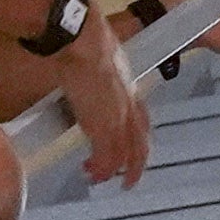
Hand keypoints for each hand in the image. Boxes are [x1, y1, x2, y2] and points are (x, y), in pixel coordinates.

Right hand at [56, 19, 153, 187]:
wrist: (81, 39)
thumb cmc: (85, 38)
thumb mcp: (98, 55)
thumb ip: (95, 67)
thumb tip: (78, 61)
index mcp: (127, 87)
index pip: (141, 119)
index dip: (138, 137)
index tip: (134, 149)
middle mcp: (128, 105)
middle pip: (140, 143)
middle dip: (136, 165)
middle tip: (128, 181)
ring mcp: (118, 117)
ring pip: (124, 154)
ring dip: (111, 170)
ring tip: (98, 179)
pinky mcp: (104, 127)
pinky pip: (106, 157)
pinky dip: (100, 169)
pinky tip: (90, 173)